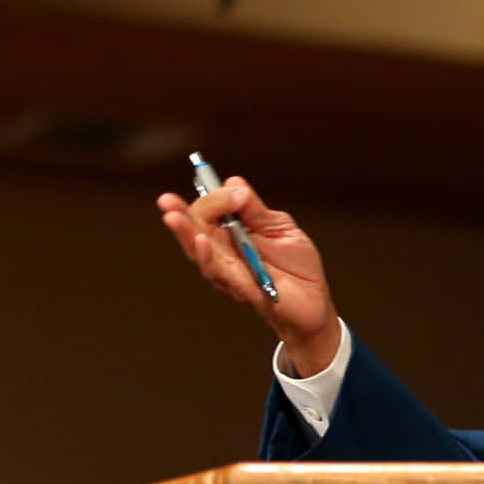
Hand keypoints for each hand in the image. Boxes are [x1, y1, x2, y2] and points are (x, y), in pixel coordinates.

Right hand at [158, 177, 341, 376]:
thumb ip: (256, 209)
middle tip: (168, 202)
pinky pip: (224, 276)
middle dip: (180, 215)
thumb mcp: (280, 227)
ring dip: (188, 236)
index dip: (214, 198)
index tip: (234, 192)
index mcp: (231, 231)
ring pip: (202, 254)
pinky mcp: (243, 290)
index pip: (209, 211)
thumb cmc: (297, 264)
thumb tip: (233, 182)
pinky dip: (212, 260)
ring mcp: (230, 272)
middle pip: (195, 231)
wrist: (315, 301)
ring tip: (175, 220)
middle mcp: (224, 251)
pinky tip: (202, 244)